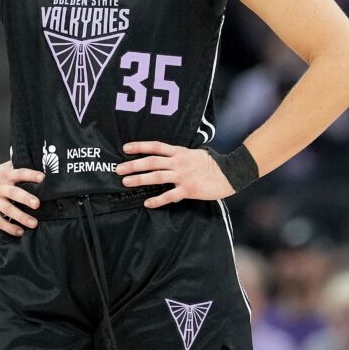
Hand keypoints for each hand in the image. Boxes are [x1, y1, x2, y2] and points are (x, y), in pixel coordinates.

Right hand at [0, 162, 43, 235]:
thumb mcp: (0, 169)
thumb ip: (15, 167)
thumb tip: (35, 163)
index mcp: (5, 175)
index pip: (20, 173)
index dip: (31, 175)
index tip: (42, 178)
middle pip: (14, 192)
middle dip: (26, 198)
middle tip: (37, 204)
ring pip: (8, 209)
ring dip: (21, 217)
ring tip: (34, 223)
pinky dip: (9, 227)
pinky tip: (19, 231)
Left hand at [116, 141, 234, 207]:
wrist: (230, 173)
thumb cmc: (213, 164)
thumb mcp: (195, 154)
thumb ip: (180, 156)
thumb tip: (168, 160)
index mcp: (180, 152)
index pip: (156, 146)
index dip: (140, 146)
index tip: (125, 148)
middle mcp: (179, 162)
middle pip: (152, 162)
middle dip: (133, 165)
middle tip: (118, 169)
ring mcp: (183, 176)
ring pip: (157, 177)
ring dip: (140, 179)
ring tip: (126, 182)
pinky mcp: (189, 190)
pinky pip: (170, 195)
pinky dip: (157, 200)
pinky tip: (147, 203)